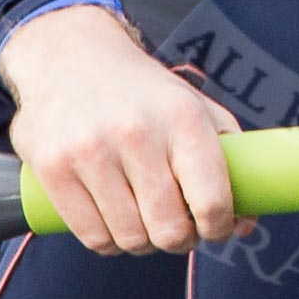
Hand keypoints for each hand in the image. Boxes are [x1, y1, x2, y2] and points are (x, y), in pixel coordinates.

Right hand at [0, 5, 254, 255]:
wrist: (71, 57)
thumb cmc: (144, 94)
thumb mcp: (196, 107)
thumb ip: (230, 162)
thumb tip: (246, 224)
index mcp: (182, 117)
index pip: (211, 200)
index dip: (220, 227)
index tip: (217, 228)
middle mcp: (136, 132)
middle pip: (169, 229)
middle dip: (181, 239)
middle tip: (179, 227)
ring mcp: (90, 151)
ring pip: (130, 239)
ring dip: (143, 242)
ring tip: (144, 219)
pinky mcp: (53, 169)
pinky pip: (92, 237)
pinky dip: (109, 241)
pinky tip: (114, 220)